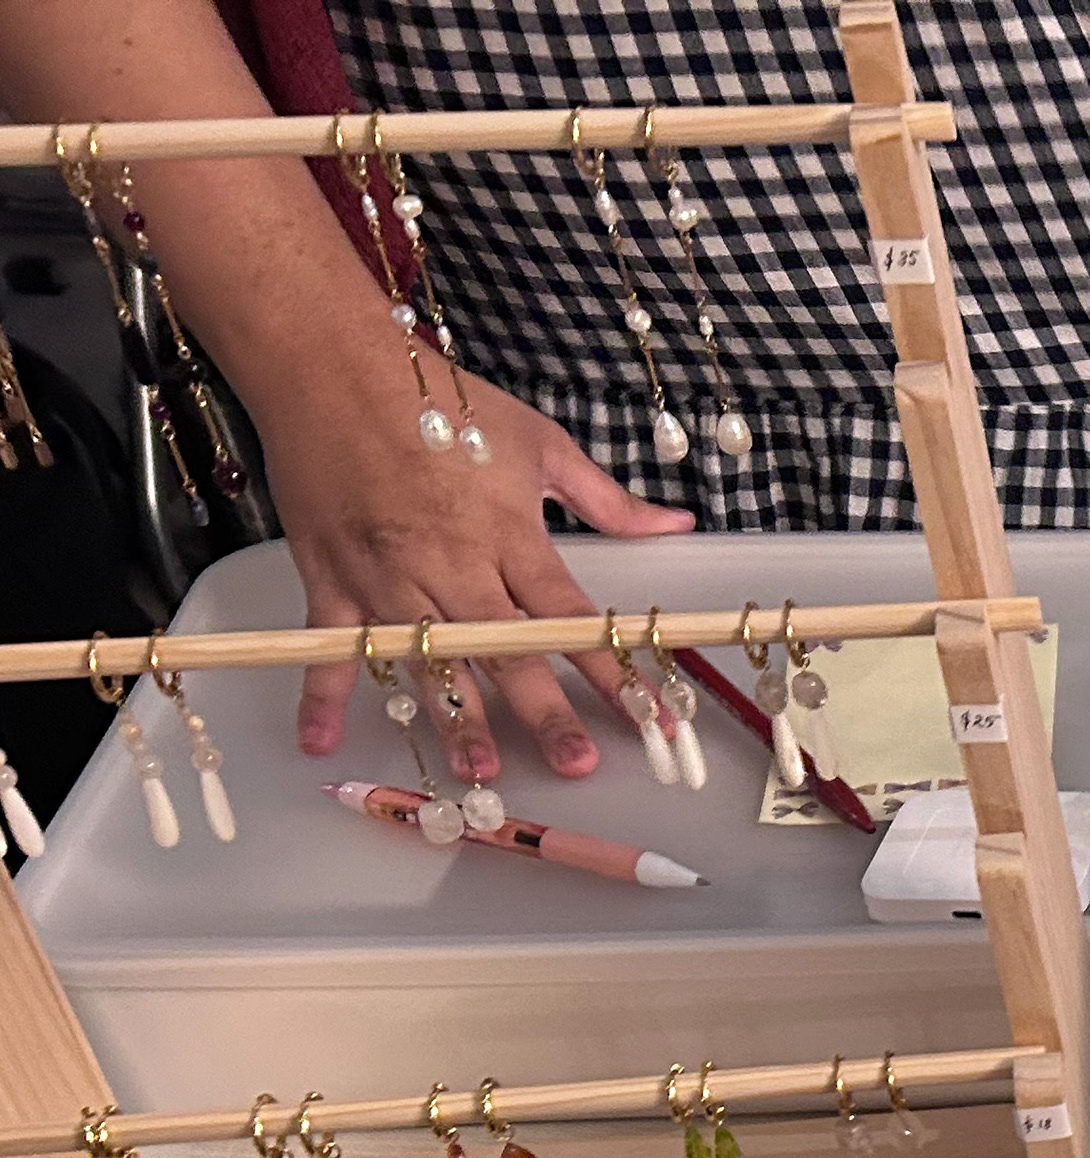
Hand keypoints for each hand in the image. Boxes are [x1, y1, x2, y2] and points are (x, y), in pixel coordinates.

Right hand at [270, 366, 693, 780]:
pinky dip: (323, 694)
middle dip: (543, 712)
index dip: (610, 669)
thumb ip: (607, 500)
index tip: (647, 713)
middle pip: (505, 653)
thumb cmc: (437, 397)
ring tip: (479, 772)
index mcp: (507, 536)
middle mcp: (449, 565)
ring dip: (452, 718)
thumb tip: (676, 524)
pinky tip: (322, 742)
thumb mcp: (539, 442)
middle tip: (574, 764)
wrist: (328, 362)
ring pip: (428, 662)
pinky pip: (330, 646)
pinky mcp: (331, 575)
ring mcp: (387, 576)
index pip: (568, 618)